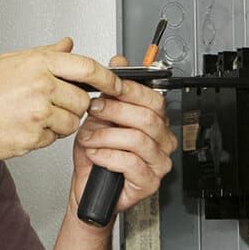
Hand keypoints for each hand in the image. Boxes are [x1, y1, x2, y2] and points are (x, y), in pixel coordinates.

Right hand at [0, 38, 122, 161]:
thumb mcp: (11, 62)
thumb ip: (45, 53)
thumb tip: (68, 45)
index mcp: (37, 63)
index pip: (87, 67)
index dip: (108, 78)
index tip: (118, 85)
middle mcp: (40, 85)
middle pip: (82, 99)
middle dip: (75, 106)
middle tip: (54, 105)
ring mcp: (38, 112)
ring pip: (72, 122)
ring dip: (60, 123)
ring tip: (34, 116)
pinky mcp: (34, 136)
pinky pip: (54, 138)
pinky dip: (44, 136)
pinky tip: (25, 127)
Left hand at [70, 54, 176, 214]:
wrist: (86, 188)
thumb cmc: (94, 156)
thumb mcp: (99, 118)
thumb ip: (111, 92)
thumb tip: (118, 62)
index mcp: (155, 122)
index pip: (153, 99)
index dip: (129, 91)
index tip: (106, 89)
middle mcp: (162, 141)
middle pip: (147, 117)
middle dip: (115, 111)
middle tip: (94, 111)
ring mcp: (159, 162)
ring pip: (138, 139)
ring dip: (107, 136)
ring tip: (89, 138)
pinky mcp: (149, 182)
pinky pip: (131, 163)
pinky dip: (108, 156)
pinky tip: (96, 155)